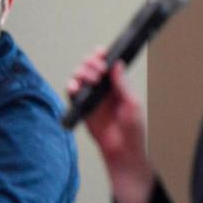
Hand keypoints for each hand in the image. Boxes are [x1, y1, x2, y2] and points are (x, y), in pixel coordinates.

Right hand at [67, 48, 153, 202]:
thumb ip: (123, 84)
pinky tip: (75, 87)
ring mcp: (91, 97)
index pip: (107, 63)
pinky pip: (72, 95)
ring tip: (88, 79)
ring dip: (81, 73)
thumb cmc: (132, 128)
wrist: (122, 150)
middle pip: (90, 66)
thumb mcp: (132, 103)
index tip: (100, 53)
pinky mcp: (82, 109)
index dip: (101, 55)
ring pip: (79, 77)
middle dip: (91, 63)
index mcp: (117, 83)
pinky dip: (70, 88)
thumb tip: (116, 64)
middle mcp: (103, 88)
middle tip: (98, 71)